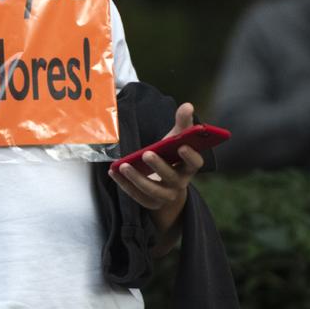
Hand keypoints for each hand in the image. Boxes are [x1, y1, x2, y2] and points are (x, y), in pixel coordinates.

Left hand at [110, 103, 204, 226]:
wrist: (166, 182)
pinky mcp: (150, 202)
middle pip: (171, 177)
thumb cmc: (171, 154)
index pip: (195, 164)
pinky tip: (114, 171)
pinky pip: (137, 196)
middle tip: (146, 153)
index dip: (190, 156)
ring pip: (152, 190)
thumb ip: (183, 123)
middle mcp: (180, 184)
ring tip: (124, 165)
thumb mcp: (177, 138)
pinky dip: (124, 184)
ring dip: (137, 178)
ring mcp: (165, 195)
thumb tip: (188, 105)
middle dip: (159, 166)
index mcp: (189, 167)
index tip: (182, 146)